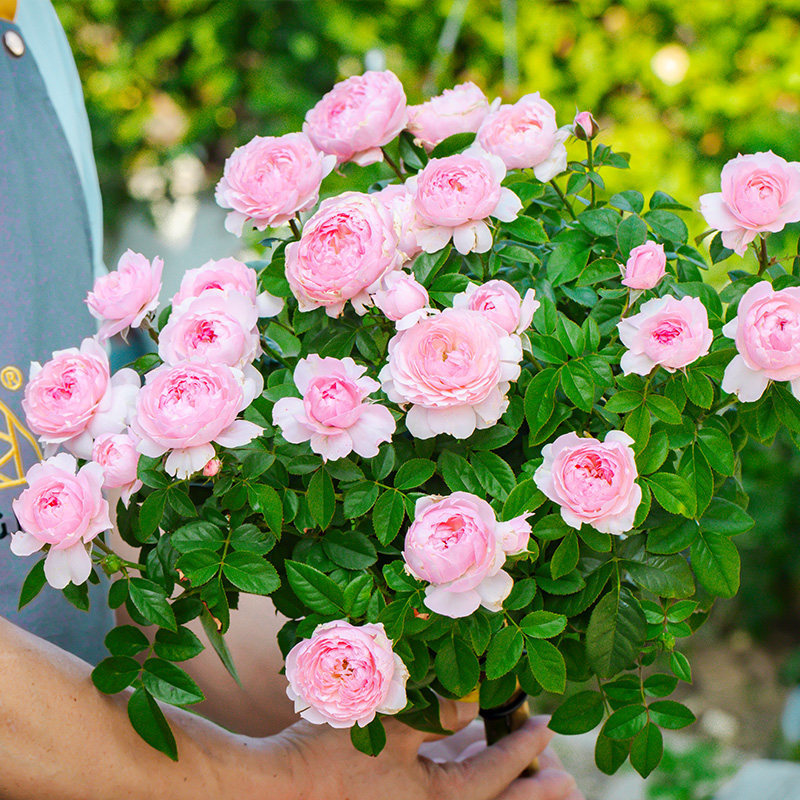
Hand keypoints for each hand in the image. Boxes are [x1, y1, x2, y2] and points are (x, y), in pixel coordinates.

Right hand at [273, 701, 580, 799]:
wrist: (278, 789)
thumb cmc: (332, 755)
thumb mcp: (390, 723)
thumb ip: (439, 711)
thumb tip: (476, 701)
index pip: (497, 773)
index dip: (524, 745)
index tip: (544, 724)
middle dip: (535, 788)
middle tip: (559, 771)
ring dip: (507, 789)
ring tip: (536, 773)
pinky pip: (453, 796)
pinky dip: (471, 781)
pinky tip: (472, 755)